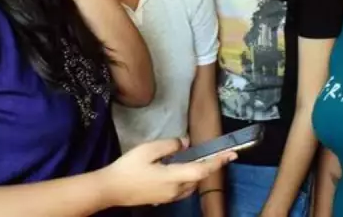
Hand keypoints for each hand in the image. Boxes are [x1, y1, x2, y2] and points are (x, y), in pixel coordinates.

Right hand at [103, 138, 236, 207]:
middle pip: (198, 178)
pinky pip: (182, 189)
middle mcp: (175, 190)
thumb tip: (186, 143)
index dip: (218, 162)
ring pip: (191, 185)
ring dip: (197, 173)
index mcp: (174, 177)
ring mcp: (169, 197)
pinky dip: (187, 179)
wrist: (110, 189)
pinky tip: (179, 169)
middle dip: (208, 166)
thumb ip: (170, 145)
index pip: (202, 170)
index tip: (232, 155)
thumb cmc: (128, 168)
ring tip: (197, 160)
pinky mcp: (162, 199)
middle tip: (214, 153)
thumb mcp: (148, 150)